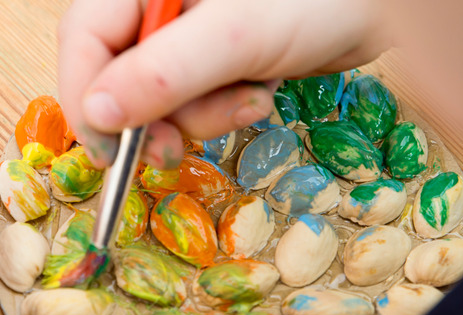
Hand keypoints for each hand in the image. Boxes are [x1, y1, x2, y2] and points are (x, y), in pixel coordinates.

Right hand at [58, 0, 389, 168]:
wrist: (378, 3)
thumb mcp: (234, 36)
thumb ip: (161, 74)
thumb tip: (96, 115)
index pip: (84, 38)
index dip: (85, 97)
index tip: (105, 153)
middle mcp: (159, 5)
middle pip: (117, 73)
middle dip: (151, 117)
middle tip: (170, 153)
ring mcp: (189, 33)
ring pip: (161, 96)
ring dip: (202, 115)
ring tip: (249, 99)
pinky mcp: (219, 57)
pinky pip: (199, 99)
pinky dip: (225, 110)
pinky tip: (259, 92)